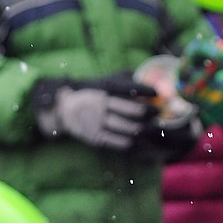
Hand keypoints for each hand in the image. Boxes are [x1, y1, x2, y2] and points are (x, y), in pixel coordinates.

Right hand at [36, 76, 159, 150]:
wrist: (64, 109)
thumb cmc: (91, 95)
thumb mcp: (104, 83)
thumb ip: (123, 80)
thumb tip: (144, 80)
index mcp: (104, 91)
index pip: (130, 90)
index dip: (146, 91)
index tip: (158, 94)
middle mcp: (102, 106)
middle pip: (133, 111)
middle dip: (150, 113)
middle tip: (158, 113)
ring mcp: (98, 122)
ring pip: (127, 128)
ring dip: (142, 129)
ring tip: (151, 128)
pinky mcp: (95, 137)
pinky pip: (116, 142)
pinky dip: (129, 142)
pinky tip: (135, 140)